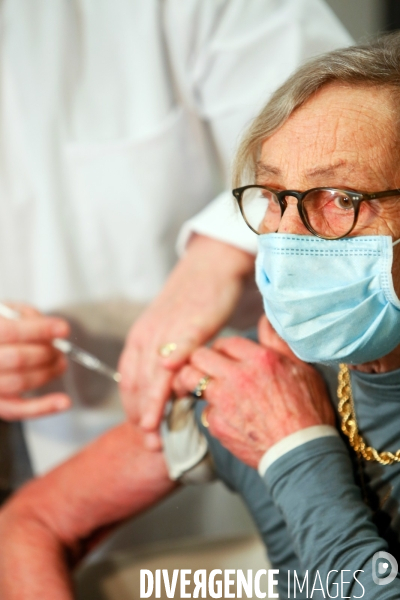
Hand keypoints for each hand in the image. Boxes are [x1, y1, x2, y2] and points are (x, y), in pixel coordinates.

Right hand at [0, 304, 70, 419]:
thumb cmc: (0, 330)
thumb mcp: (7, 311)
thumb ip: (26, 317)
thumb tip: (52, 330)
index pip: (10, 332)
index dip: (40, 330)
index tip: (63, 329)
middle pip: (18, 358)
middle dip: (46, 353)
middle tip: (59, 349)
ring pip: (20, 382)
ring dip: (48, 373)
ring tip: (59, 364)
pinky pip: (18, 410)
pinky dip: (44, 407)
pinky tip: (63, 402)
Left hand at [118, 235, 253, 448]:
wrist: (210, 266)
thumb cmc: (194, 301)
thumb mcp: (171, 331)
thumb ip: (166, 358)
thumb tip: (169, 388)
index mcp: (140, 338)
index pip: (128, 381)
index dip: (132, 408)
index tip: (140, 431)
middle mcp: (147, 337)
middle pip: (137, 384)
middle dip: (141, 418)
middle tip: (150, 445)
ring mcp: (167, 332)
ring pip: (153, 377)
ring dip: (153, 408)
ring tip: (155, 434)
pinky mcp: (191, 327)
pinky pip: (177, 354)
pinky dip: (171, 375)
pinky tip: (174, 395)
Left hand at [173, 316, 334, 468]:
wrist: (302, 452)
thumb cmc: (308, 410)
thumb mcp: (302, 368)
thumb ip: (277, 342)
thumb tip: (265, 320)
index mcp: (259, 359)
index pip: (225, 341)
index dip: (222, 348)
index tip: (223, 356)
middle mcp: (237, 376)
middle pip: (199, 355)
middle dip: (200, 360)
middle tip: (206, 368)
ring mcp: (224, 400)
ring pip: (190, 379)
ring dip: (193, 381)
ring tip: (200, 387)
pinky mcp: (217, 424)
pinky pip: (204, 410)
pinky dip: (212, 412)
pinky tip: (225, 416)